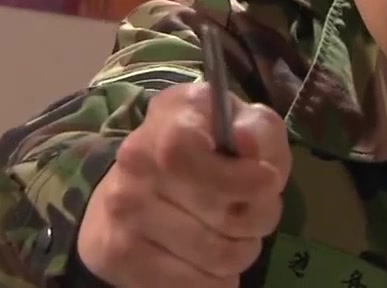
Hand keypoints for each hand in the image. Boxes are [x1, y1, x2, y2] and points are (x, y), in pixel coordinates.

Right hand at [76, 83, 290, 286]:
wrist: (141, 182)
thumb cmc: (211, 149)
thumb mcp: (246, 125)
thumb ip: (258, 131)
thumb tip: (246, 143)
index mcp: (169, 117)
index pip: (185, 153)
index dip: (237, 177)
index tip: (268, 181)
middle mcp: (135, 161)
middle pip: (222, 214)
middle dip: (258, 219)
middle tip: (254, 212)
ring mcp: (122, 211)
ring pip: (216, 256)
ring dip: (241, 252)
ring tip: (233, 236)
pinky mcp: (118, 255)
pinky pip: (193, 287)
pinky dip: (216, 281)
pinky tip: (210, 261)